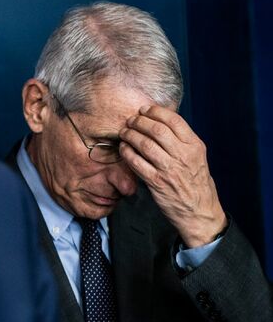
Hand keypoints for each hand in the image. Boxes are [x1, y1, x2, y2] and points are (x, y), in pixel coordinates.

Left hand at [119, 105, 226, 247]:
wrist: (199, 211)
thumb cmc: (196, 182)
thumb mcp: (197, 157)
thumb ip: (182, 141)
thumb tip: (161, 121)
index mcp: (194, 146)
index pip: (174, 120)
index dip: (155, 111)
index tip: (144, 110)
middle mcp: (183, 155)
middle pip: (156, 129)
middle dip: (139, 121)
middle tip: (130, 120)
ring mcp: (169, 169)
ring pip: (144, 144)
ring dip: (130, 135)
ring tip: (124, 132)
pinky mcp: (156, 182)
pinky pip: (136, 162)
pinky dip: (127, 152)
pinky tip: (123, 148)